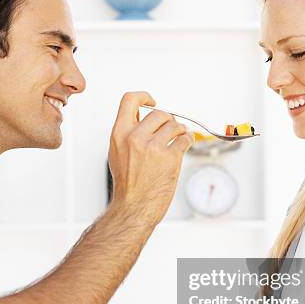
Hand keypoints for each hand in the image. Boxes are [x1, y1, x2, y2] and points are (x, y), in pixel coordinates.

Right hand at [108, 91, 193, 224]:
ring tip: (178, 139)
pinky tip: (184, 145)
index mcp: (119, 134)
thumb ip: (127, 133)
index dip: (144, 96)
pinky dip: (187, 140)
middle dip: (168, 120)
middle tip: (169, 129)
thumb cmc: (127, 184)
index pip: (130, 100)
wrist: (134, 207)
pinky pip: (185, 139)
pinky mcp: (170, 158)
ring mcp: (153, 148)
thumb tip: (142, 118)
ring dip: (179, 131)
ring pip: (174, 125)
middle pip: (159, 113)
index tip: (153, 101)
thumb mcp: (117, 153)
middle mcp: (135, 138)